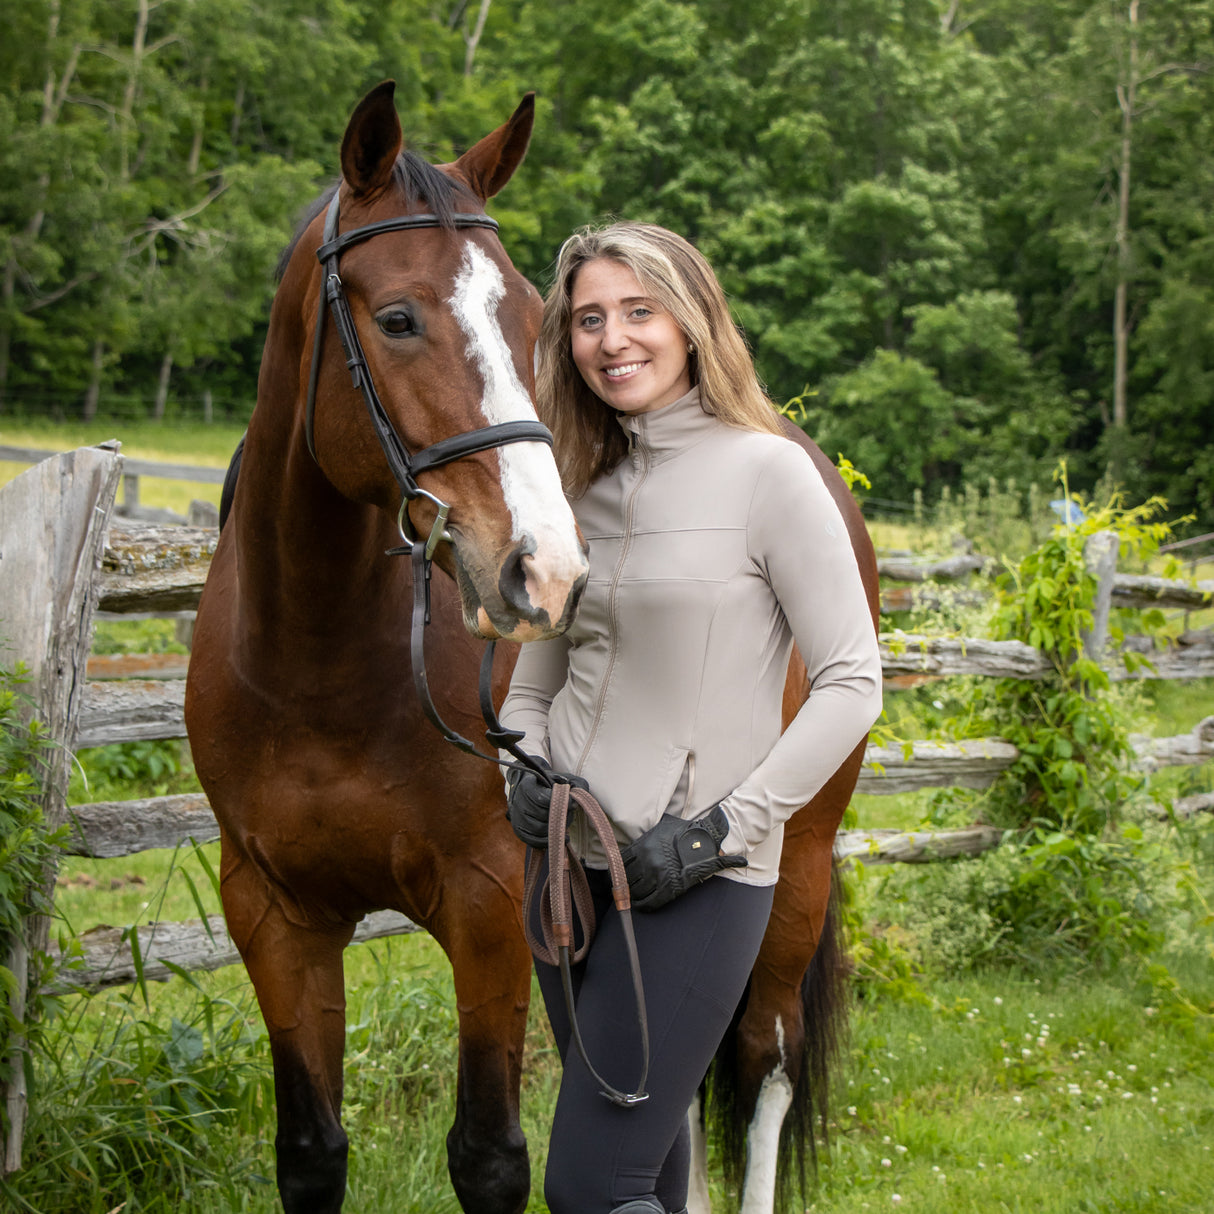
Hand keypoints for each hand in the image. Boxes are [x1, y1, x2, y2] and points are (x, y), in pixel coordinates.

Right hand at [505, 758, 587, 849]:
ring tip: (565, 824)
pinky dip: (549, 841)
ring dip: (556, 829)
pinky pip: (534, 841)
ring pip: (539, 829)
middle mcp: (518, 802)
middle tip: (570, 814)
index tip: (573, 804)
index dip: (560, 803)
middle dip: (560, 817)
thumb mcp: (562, 779)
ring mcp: (517, 818)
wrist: (531, 790)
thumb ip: (574, 784)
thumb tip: (575, 800)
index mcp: (527, 786)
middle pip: (542, 815)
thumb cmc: (549, 784)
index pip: (543, 799)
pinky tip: (560, 837)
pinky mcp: (519, 831)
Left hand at [621, 805, 747, 911]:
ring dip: (632, 896)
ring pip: (635, 891)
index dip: (616, 871)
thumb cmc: (683, 832)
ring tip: (632, 897)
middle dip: (623, 884)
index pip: (620, 862)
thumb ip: (645, 835)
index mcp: (642, 846)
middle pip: (626, 878)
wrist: (704, 843)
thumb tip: (634, 836)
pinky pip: (649, 902)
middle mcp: (647, 861)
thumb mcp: (660, 826)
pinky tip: (640, 905)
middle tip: (623, 889)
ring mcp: (657, 876)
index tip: (615, 876)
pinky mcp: (669, 889)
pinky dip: (642, 906)